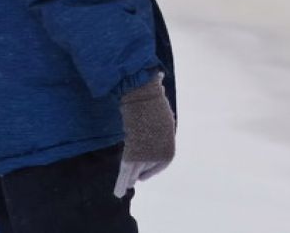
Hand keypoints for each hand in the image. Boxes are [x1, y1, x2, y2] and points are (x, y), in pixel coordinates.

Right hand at [114, 74, 175, 197]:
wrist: (145, 99)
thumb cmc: (155, 107)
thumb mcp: (163, 124)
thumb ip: (158, 135)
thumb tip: (152, 140)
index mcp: (169, 145)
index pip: (161, 163)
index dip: (152, 170)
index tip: (142, 176)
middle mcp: (159, 152)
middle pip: (147, 167)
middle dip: (139, 174)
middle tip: (132, 182)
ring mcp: (146, 153)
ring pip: (135, 171)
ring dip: (128, 180)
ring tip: (122, 189)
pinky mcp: (132, 151)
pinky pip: (126, 168)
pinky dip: (122, 178)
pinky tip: (120, 187)